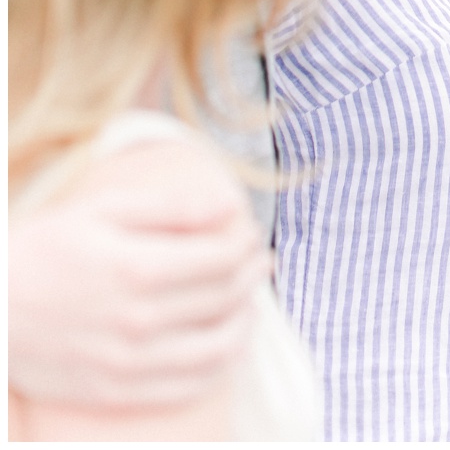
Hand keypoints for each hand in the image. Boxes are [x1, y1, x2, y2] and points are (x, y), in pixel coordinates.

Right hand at [8, 149, 265, 407]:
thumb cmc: (45, 247)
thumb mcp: (102, 209)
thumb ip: (171, 206)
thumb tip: (228, 203)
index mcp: (138, 268)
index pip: (222, 258)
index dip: (246, 242)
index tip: (251, 231)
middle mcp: (139, 320)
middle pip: (224, 297)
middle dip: (251, 273)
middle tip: (259, 258)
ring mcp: (129, 362)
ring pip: (218, 346)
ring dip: (246, 319)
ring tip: (251, 298)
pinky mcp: (118, 390)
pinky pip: (189, 384)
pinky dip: (221, 363)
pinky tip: (228, 342)